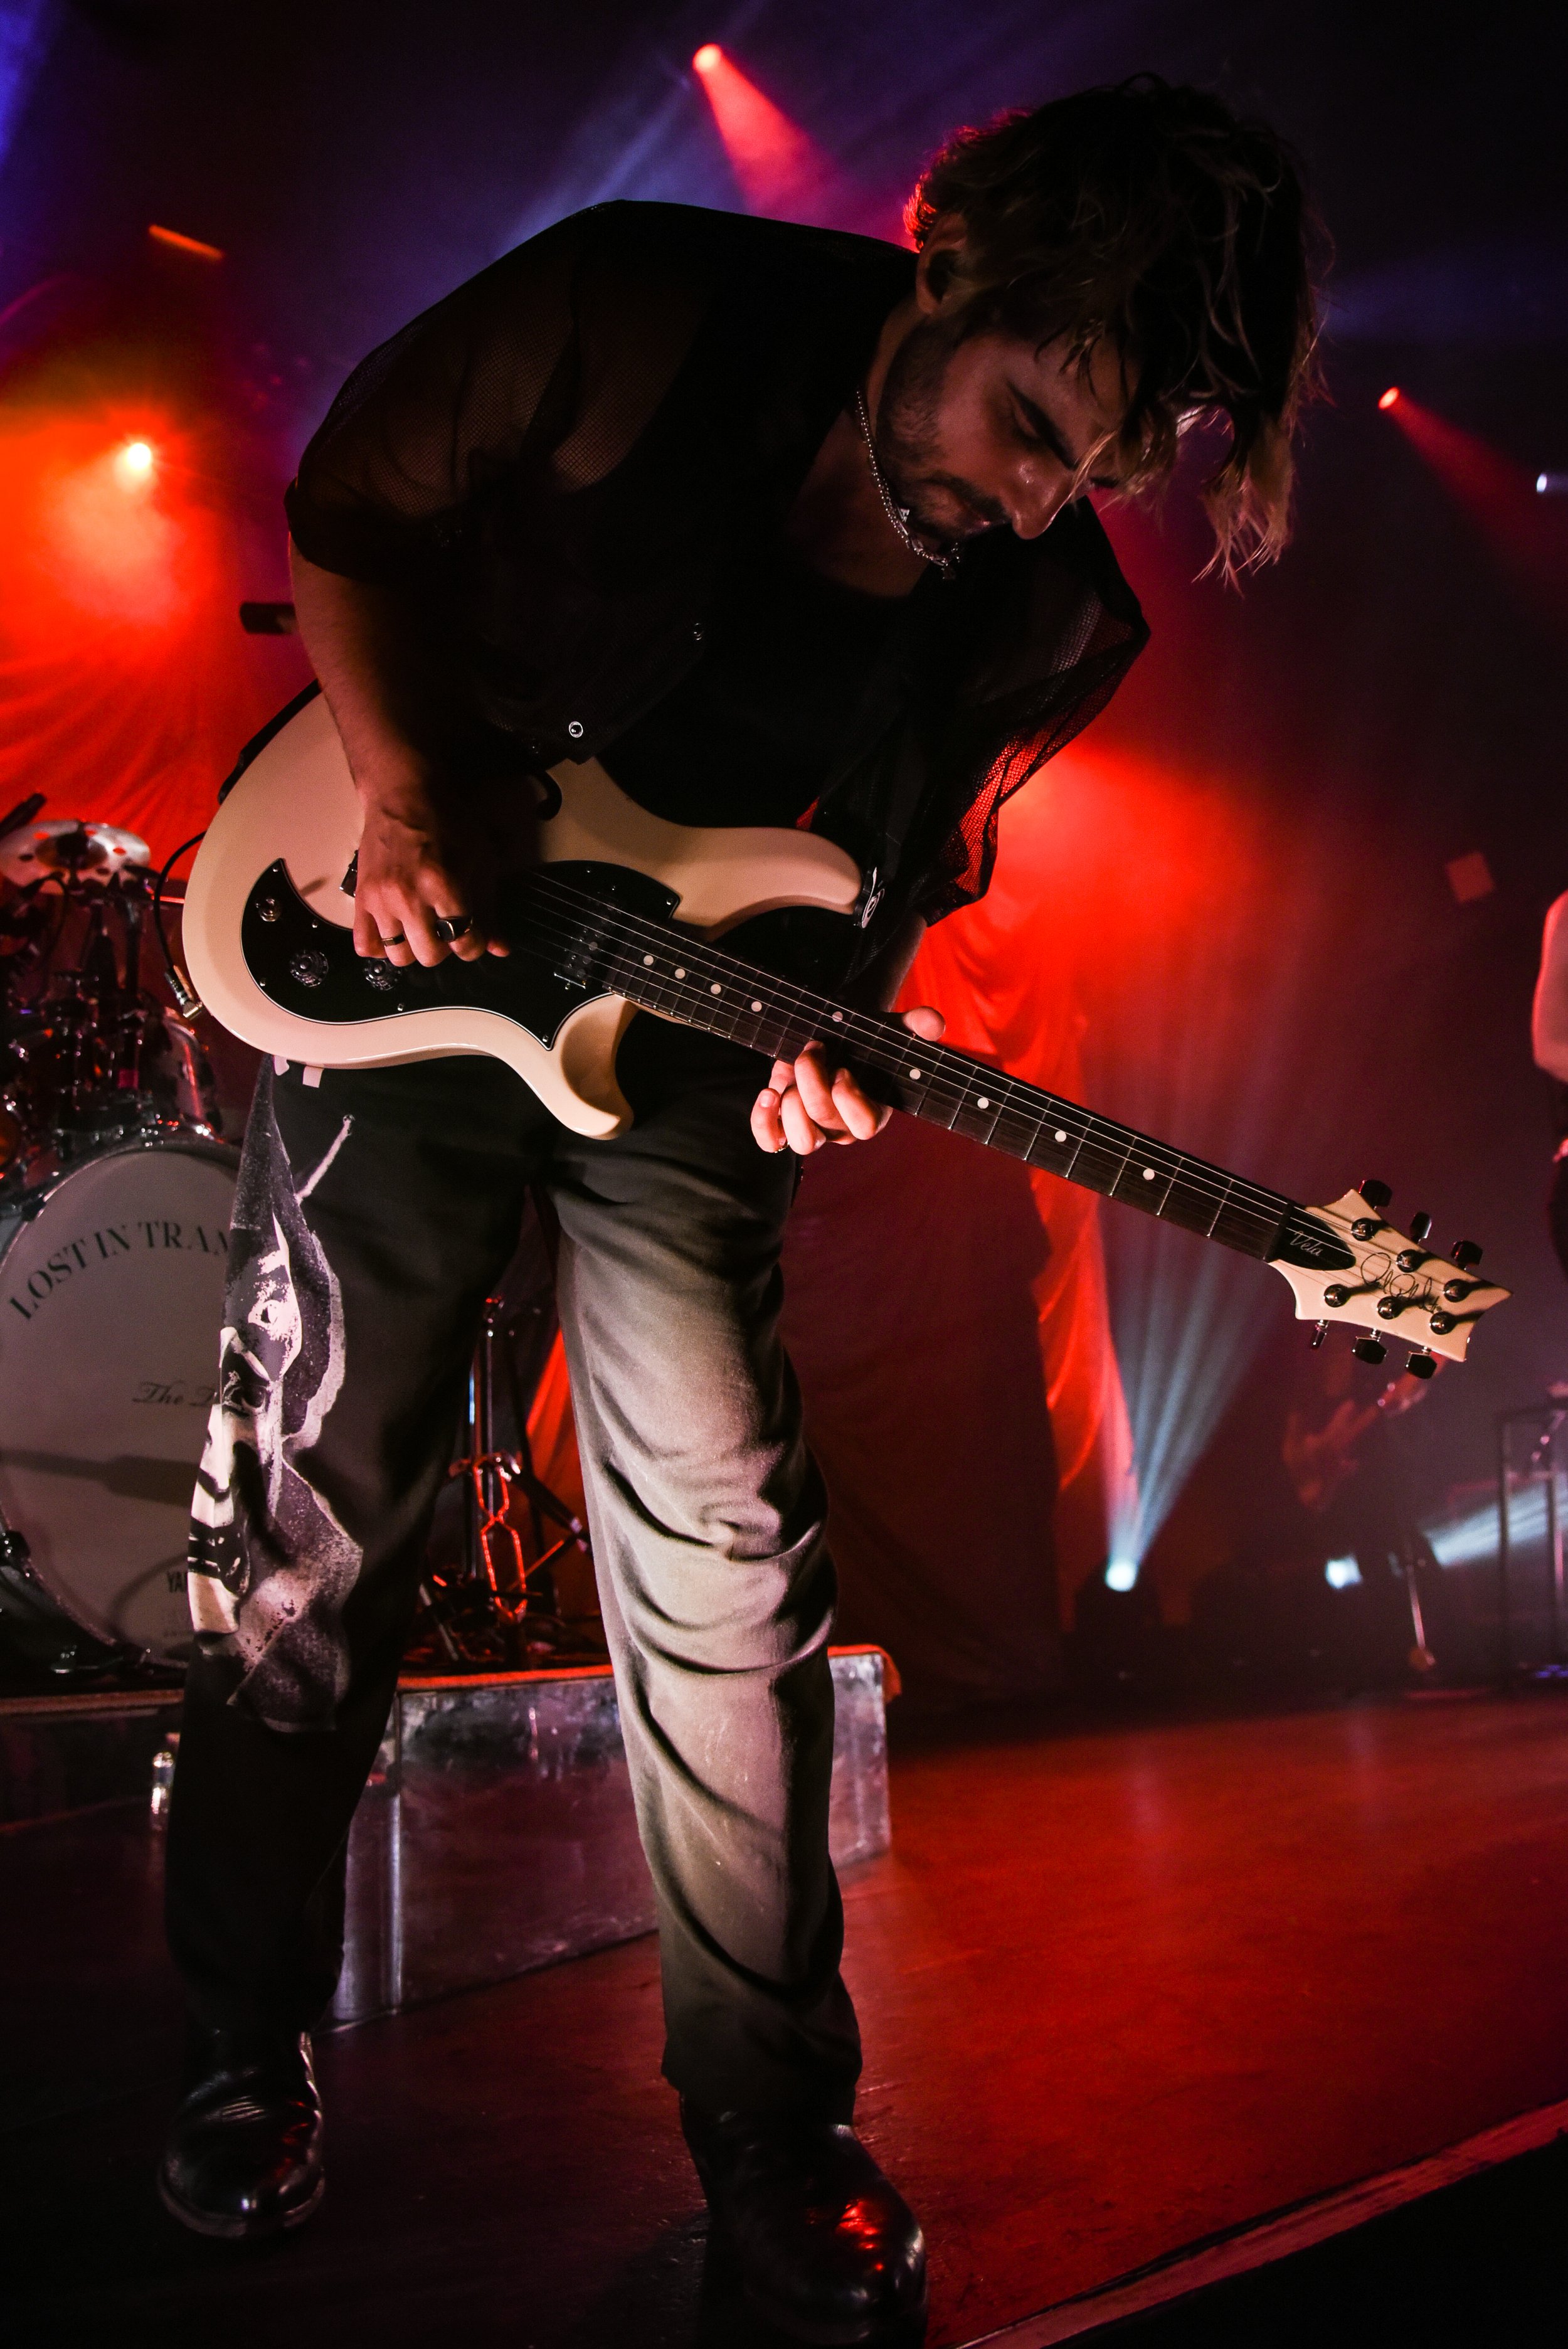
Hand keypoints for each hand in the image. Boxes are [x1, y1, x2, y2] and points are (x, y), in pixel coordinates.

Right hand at [352, 766, 511, 967]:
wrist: (403, 796)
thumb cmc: (448, 824)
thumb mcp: (479, 861)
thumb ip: (489, 909)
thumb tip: (500, 949)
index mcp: (444, 886)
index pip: (464, 944)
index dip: (473, 946)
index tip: (472, 936)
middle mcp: (409, 897)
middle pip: (430, 956)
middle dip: (444, 948)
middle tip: (445, 928)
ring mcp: (381, 900)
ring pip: (399, 956)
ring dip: (414, 948)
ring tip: (420, 929)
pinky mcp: (361, 898)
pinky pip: (365, 945)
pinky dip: (381, 946)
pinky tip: (395, 931)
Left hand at [750, 1006, 944, 1154]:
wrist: (827, 1040)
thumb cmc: (861, 1041)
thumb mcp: (886, 1030)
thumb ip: (912, 1027)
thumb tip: (933, 1024)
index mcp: (872, 1110)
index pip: (865, 1125)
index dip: (850, 1101)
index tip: (843, 1070)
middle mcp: (843, 1127)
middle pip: (826, 1124)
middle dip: (811, 1083)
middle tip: (812, 1050)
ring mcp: (814, 1129)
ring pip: (802, 1143)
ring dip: (789, 1108)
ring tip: (788, 1078)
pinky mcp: (784, 1125)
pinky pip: (771, 1141)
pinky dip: (764, 1123)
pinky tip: (767, 1094)